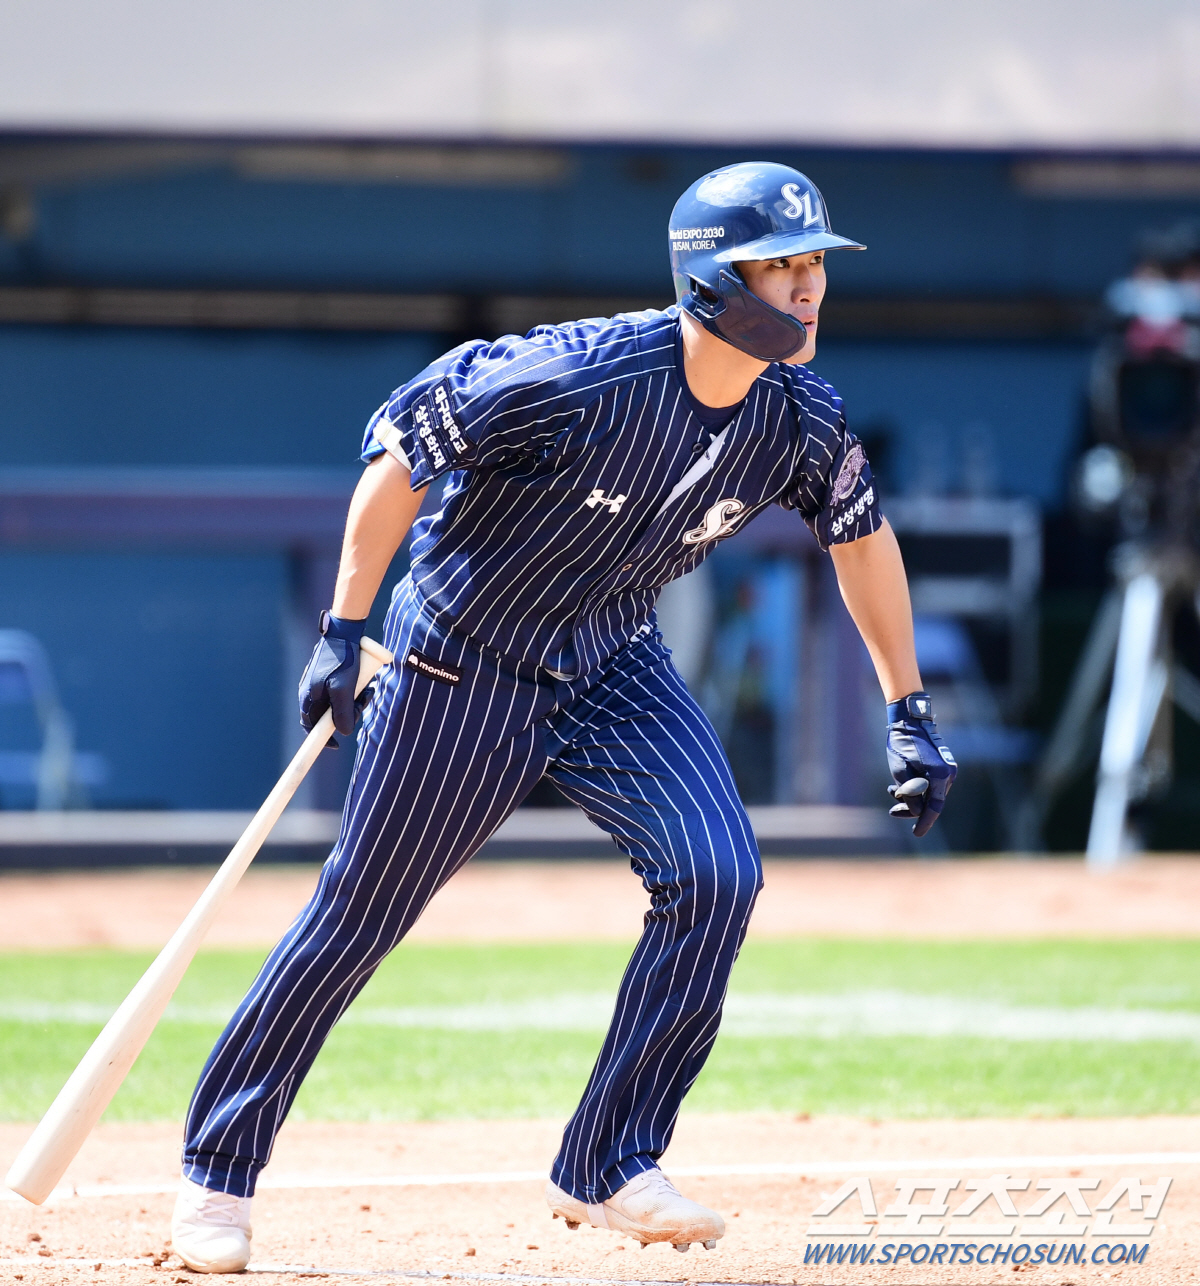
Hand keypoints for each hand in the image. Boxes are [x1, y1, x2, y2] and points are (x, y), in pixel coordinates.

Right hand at [298, 612, 366, 736]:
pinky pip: (342, 692)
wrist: (344, 632)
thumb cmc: (342, 660)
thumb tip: (343, 731)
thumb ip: (342, 712)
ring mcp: (320, 683)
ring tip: (367, 691)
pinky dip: (354, 692)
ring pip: (338, 703)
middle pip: (328, 715)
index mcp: (309, 697)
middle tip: (362, 704)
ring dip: (354, 701)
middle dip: (347, 714)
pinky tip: (366, 685)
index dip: (322, 738)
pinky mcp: (330, 676)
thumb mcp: (344, 689)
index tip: (336, 745)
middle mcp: (311, 692)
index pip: (310, 727)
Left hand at [885, 692, 955, 837]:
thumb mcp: (900, 771)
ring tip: (891, 791)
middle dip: (912, 808)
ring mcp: (947, 770)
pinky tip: (899, 787)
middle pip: (931, 802)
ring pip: (930, 794)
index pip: (934, 807)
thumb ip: (909, 793)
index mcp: (939, 775)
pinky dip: (916, 789)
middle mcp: (948, 774)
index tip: (917, 834)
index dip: (925, 822)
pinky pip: (930, 785)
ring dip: (912, 797)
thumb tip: (916, 811)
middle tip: (892, 811)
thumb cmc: (902, 744)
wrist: (909, 721)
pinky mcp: (942, 767)